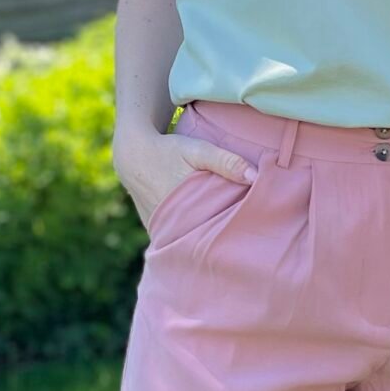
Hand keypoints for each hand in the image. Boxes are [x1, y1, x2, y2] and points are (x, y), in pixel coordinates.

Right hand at [113, 121, 254, 232]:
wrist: (133, 154)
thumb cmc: (168, 151)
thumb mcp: (198, 150)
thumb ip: (226, 161)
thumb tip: (255, 177)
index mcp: (182, 211)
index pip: (211, 234)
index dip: (228, 235)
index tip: (246, 234)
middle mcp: (167, 226)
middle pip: (198, 239)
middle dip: (216, 240)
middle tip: (238, 240)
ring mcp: (158, 230)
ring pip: (185, 239)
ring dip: (199, 237)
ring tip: (222, 237)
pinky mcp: (153, 229)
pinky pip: (174, 236)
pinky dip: (185, 233)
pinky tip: (199, 230)